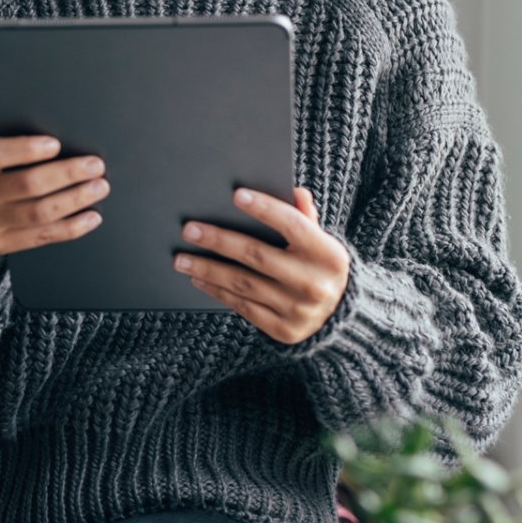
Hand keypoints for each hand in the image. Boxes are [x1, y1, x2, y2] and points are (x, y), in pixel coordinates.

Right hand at [0, 122, 107, 255]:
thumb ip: (13, 133)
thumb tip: (59, 127)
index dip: (26, 149)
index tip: (56, 144)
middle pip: (26, 185)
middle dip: (66, 174)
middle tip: (95, 166)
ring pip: (38, 214)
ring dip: (74, 200)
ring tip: (99, 188)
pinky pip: (41, 237)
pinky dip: (71, 227)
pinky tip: (91, 216)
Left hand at [172, 186, 350, 345]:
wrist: (340, 317)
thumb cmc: (319, 266)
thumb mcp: (321, 241)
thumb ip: (305, 217)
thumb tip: (294, 192)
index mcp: (328, 254)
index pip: (293, 225)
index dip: (264, 209)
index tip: (236, 195)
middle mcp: (314, 283)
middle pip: (257, 255)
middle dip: (219, 240)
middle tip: (189, 229)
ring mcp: (298, 310)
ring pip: (243, 284)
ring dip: (207, 269)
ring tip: (181, 258)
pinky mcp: (284, 330)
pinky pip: (243, 307)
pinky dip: (217, 291)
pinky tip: (198, 278)